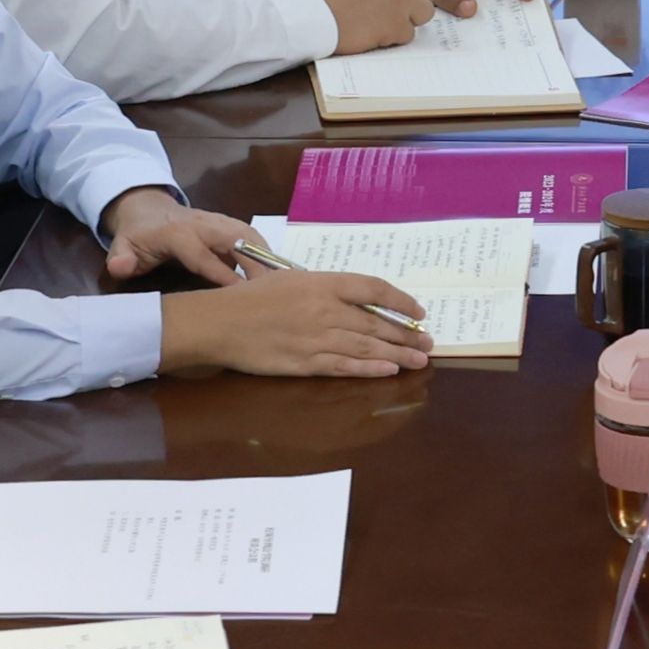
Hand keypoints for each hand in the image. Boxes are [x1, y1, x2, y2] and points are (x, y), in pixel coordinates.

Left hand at [101, 192, 262, 284]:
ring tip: (282, 282)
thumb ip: (121, 258)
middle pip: (236, 239)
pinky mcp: (228, 225)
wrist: (147, 209)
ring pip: (249, 234)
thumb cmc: (138, 235)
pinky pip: (252, 236)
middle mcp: (204, 224)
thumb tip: (121, 267)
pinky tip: (274, 272)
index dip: (222, 274)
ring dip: (266, 256)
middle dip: (256, 262)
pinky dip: (265, 252)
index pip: (203, 255)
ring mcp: (218, 221)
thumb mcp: (122, 246)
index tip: (240, 294)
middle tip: (275, 289)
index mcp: (178, 233)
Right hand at [160, 264, 435, 378]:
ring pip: (366, 347)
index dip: (400, 300)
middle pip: (376, 323)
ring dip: (398, 354)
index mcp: (321, 283)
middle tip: (428, 342)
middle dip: (406, 334)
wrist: (220, 322)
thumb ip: (321, 288)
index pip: (372, 289)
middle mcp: (325, 309)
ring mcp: (317, 337)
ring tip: (420, 359)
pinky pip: (345, 366)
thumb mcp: (288, 278)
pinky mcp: (306, 362)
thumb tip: (350, 297)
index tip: (418, 311)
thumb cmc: (250, 297)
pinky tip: (390, 370)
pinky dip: (370, 368)